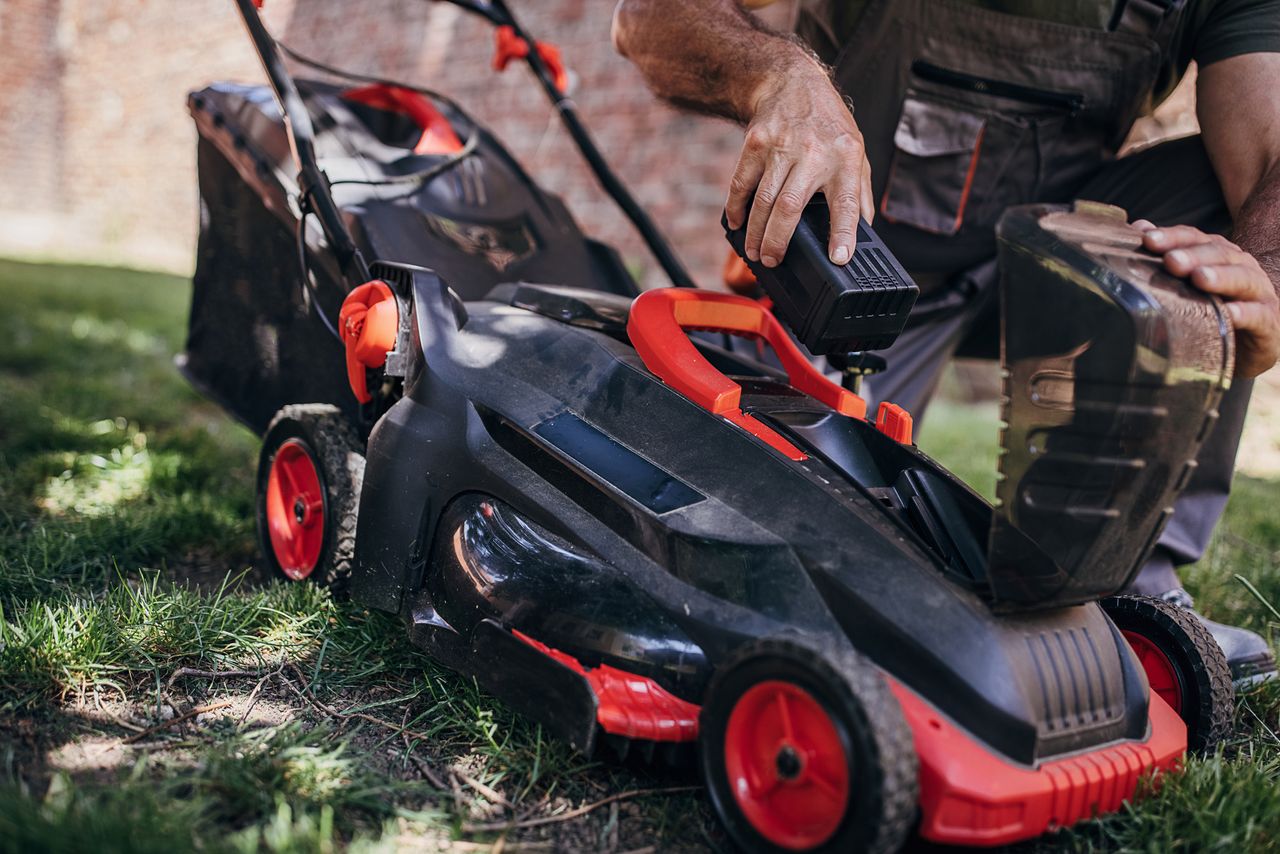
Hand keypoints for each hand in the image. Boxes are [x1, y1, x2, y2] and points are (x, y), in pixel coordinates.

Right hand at [725, 65, 872, 267]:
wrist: (792, 83)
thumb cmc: (828, 124)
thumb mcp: (855, 152)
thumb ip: (860, 193)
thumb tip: (864, 234)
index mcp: (845, 159)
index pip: (847, 202)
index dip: (843, 232)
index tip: (839, 257)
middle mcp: (813, 153)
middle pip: (791, 206)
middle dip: (778, 240)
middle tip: (772, 261)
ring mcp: (781, 147)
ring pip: (763, 200)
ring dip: (755, 232)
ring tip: (754, 252)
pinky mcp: (755, 144)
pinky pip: (741, 184)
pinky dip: (736, 208)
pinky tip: (738, 224)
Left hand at [1137, 220, 1279, 377]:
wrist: (1248, 343)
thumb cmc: (1212, 309)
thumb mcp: (1189, 282)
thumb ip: (1168, 254)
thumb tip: (1140, 227)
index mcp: (1219, 255)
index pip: (1195, 239)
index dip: (1173, 237)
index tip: (1148, 240)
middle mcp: (1241, 267)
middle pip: (1218, 254)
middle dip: (1193, 255)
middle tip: (1171, 260)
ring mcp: (1258, 293)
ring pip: (1242, 279)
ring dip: (1220, 277)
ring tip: (1200, 278)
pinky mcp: (1269, 322)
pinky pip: (1259, 315)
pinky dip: (1245, 313)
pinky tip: (1230, 314)